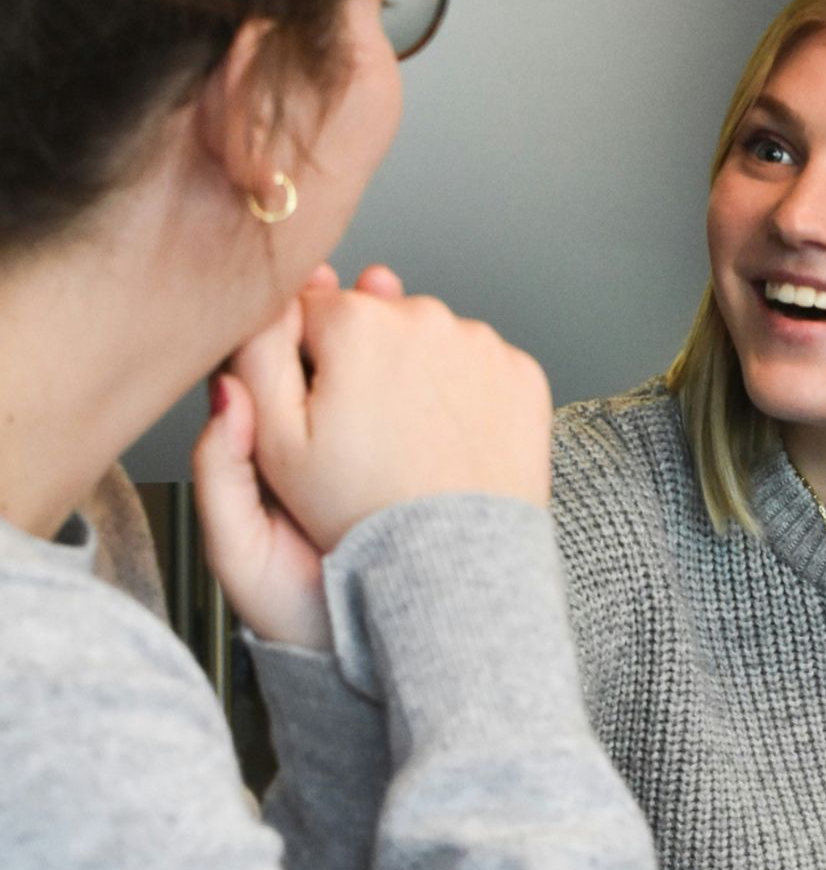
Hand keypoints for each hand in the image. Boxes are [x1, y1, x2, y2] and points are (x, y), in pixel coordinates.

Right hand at [194, 264, 488, 648]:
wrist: (451, 564)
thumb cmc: (358, 511)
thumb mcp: (276, 442)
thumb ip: (257, 358)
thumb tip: (265, 305)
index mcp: (356, 322)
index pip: (312, 309)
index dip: (307, 360)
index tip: (319, 407)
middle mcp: (426, 317)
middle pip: (377, 318)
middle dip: (364, 360)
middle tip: (363, 429)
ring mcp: (483, 344)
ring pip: (432, 341)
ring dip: (417, 373)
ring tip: (407, 439)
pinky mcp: (524, 374)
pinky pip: (483, 368)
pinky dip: (468, 394)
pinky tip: (449, 439)